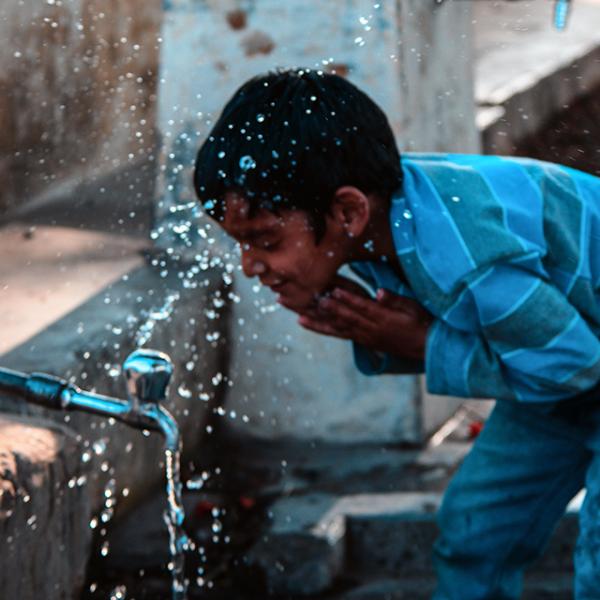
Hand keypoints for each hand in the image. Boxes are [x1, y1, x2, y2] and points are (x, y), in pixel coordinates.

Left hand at [285, 276, 433, 360]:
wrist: (426, 347)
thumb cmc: (421, 322)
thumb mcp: (413, 308)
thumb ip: (395, 300)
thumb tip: (379, 292)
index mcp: (383, 318)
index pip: (362, 308)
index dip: (348, 300)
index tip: (333, 290)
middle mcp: (369, 329)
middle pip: (341, 316)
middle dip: (319, 306)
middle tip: (301, 297)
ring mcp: (363, 335)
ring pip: (333, 325)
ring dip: (312, 316)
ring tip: (291, 308)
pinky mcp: (360, 339)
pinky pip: (336, 333)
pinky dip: (319, 327)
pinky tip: (303, 322)